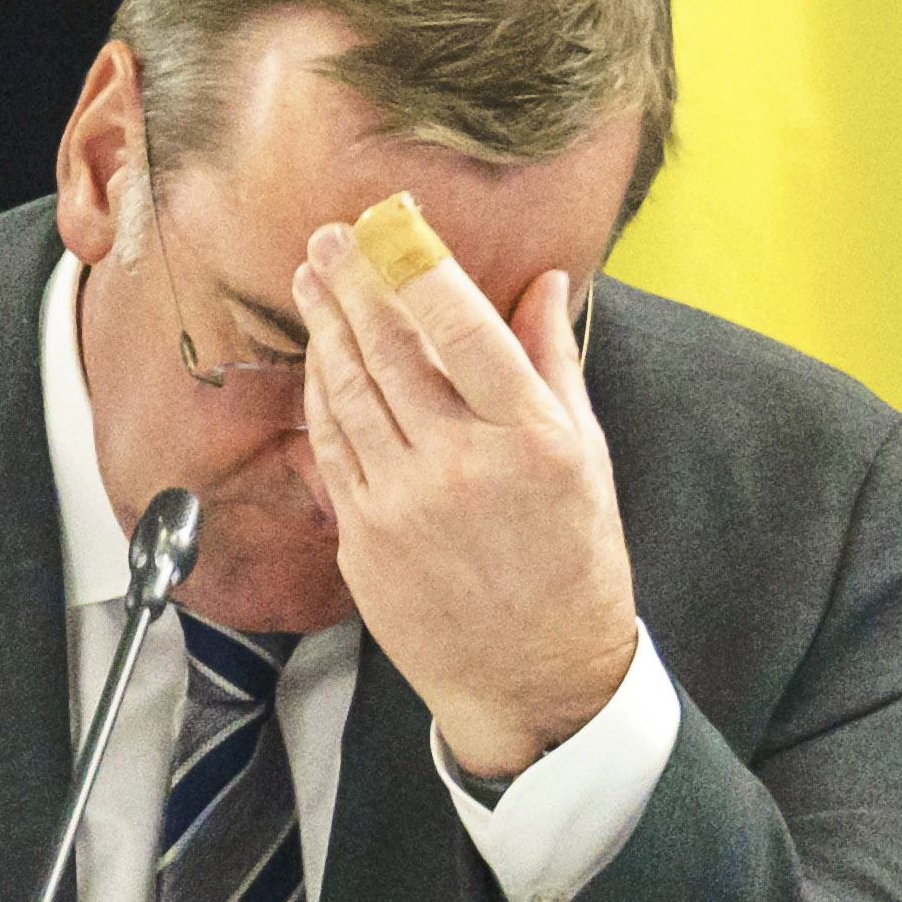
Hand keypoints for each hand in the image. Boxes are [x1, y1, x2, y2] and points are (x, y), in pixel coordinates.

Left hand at [295, 219, 640, 778]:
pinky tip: (319, 355)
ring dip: (326, 326)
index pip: (463, 329)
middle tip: (331, 235)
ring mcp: (404, 504)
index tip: (395, 223)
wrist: (536, 678)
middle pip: (391, 350)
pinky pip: (332, 444)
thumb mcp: (589, 459)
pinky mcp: (364, 538)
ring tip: (312, 277)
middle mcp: (462, 467)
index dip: (420, 268)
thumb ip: (554, 364)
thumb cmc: (574, 566)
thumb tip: (543, 284)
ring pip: (349, 391)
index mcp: (531, 441)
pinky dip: (321, 391)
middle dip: (354, 282)